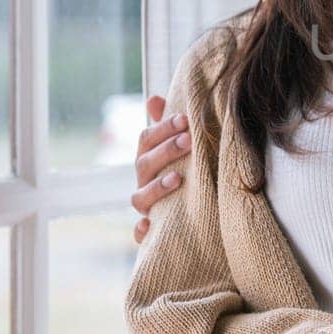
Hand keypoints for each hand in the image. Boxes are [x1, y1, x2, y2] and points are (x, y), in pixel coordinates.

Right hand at [132, 94, 190, 241]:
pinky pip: (139, 235)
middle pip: (144, 164)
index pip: (146, 140)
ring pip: (139, 198)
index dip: (163, 128)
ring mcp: (145, 207)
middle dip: (166, 151)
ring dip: (156, 188)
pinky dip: (141, 230)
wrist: (192, 219)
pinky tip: (148, 224)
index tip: (185, 118)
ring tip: (177, 179)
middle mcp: (143, 182)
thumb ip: (167, 125)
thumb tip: (154, 98)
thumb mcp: (178, 150)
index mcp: (147, 160)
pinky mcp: (151, 233)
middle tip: (189, 140)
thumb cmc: (183, 174)